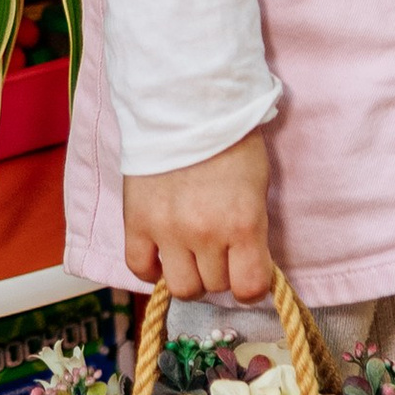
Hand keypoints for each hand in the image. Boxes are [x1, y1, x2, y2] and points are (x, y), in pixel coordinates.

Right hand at [121, 132, 272, 302]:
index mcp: (243, 223)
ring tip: (192, 255)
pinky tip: (163, 255)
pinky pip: (139, 268)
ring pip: (181, 287)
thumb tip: (247, 265)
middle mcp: (205, 234)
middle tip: (221, 252)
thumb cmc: (233, 142)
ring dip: (190, 276)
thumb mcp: (258, 187)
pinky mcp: (136, 223)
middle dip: (222, 273)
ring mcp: (166, 231)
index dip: (252, 286)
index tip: (250, 274)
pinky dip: (152, 269)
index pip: (249, 287)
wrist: (188, 107)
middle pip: (215, 286)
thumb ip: (251, 230)